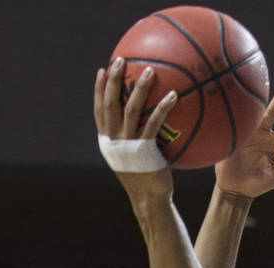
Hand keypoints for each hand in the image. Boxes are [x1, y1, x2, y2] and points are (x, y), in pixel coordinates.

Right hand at [93, 57, 177, 200]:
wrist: (149, 201)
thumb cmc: (147, 181)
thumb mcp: (135, 160)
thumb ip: (135, 141)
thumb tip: (148, 124)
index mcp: (108, 142)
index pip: (99, 110)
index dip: (99, 90)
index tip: (102, 71)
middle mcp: (113, 141)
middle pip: (109, 104)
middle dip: (114, 80)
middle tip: (120, 60)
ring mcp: (127, 145)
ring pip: (130, 109)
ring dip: (139, 88)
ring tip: (150, 70)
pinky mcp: (143, 151)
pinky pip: (153, 123)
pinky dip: (162, 108)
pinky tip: (174, 95)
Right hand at [215, 78, 273, 198]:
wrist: (234, 188)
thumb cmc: (257, 184)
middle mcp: (264, 134)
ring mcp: (249, 132)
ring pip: (256, 111)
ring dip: (258, 97)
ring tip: (260, 81)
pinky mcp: (235, 134)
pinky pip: (239, 119)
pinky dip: (241, 108)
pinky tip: (241, 94)